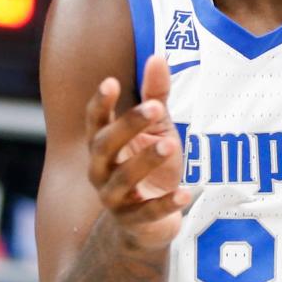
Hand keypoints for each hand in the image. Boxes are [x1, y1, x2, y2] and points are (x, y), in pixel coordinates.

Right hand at [84, 55, 188, 251]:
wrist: (146, 224)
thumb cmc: (149, 167)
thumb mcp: (157, 129)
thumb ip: (155, 96)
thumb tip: (157, 57)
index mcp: (103, 145)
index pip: (95, 122)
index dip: (100, 104)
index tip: (112, 82)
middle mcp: (100, 170)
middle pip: (105, 146)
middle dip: (128, 126)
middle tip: (154, 107)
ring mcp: (114, 198)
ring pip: (123, 179)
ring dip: (146, 160)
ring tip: (170, 143)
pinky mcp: (134, 221)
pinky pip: (149, 213)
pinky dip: (167, 203)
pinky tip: (187, 193)